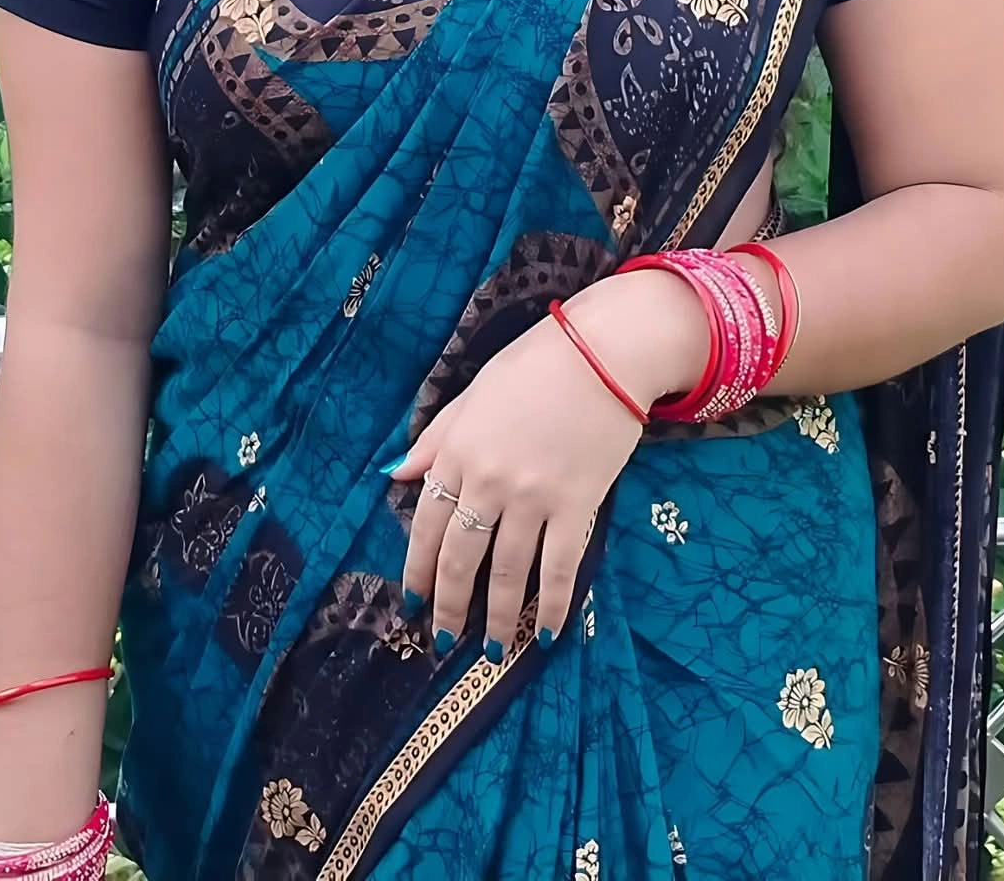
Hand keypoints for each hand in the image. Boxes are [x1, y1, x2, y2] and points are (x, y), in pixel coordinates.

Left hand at [387, 270, 708, 659]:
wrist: (605, 352)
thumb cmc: (538, 362)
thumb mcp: (475, 393)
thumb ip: (437, 437)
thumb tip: (398, 473)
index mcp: (458, 450)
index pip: (427, 522)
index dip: (418, 567)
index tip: (413, 600)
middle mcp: (488, 481)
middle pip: (460, 558)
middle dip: (449, 606)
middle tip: (443, 640)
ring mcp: (533, 497)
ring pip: (506, 573)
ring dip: (496, 619)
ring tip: (489, 652)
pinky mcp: (576, 506)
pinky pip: (558, 568)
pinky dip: (550, 605)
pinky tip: (543, 633)